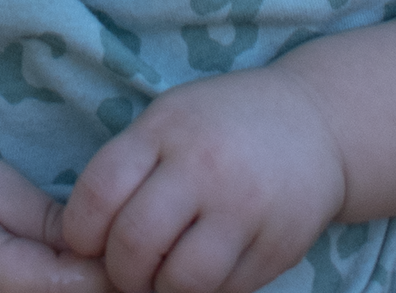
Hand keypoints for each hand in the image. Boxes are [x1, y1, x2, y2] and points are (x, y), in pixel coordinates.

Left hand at [60, 70, 345, 292]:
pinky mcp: (277, 247)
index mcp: (167, 130)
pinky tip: (203, 270)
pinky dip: (203, 292)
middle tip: (126, 267)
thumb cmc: (223, 125)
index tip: (86, 240)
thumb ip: (128, 166)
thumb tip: (78, 237)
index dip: (80, 230)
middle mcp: (205, 168)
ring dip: (161, 290)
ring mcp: (245, 210)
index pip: (99, 192)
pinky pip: (224, 292)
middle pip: (134, 244)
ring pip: (179, 281)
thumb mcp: (170, 120)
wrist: (317, 123)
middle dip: (119, 270)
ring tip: (163, 275)